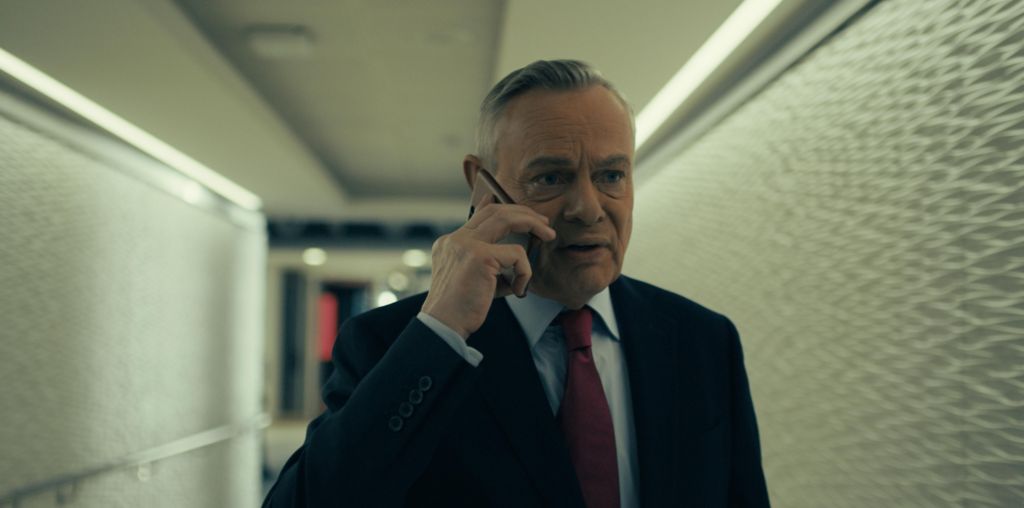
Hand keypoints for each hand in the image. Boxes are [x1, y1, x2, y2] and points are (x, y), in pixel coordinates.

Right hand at [421, 196, 556, 338]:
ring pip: (506, 219)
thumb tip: (518, 256)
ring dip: (532, 224)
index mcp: (450, 244)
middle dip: (523, 213)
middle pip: (495, 211)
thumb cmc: (462, 310)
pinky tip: (519, 290)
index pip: (475, 217)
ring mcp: (467, 244)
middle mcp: (456, 239)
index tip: (498, 197)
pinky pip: (517, 255)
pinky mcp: (480, 256)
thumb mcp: (477, 281)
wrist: (444, 325)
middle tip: (543, 223)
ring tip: (549, 235)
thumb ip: (492, 265)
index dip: (489, 205)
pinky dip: (525, 272)